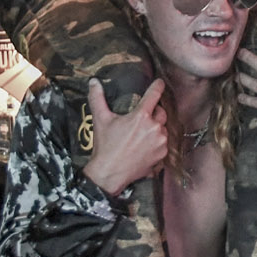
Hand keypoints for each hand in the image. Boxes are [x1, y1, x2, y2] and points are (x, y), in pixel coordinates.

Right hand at [82, 78, 169, 193]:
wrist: (109, 174)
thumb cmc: (105, 147)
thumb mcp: (100, 120)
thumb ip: (97, 98)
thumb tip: (93, 82)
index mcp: (141, 117)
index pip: (154, 95)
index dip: (158, 86)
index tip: (159, 82)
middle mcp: (154, 128)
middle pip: (161, 113)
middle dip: (154, 112)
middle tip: (142, 117)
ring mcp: (160, 143)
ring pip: (163, 129)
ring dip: (156, 129)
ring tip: (142, 134)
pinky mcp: (162, 156)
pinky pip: (164, 144)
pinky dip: (157, 143)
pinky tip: (145, 146)